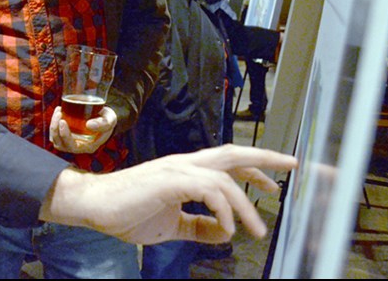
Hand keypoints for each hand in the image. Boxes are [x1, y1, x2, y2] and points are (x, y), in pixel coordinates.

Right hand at [39, 144, 296, 244]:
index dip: (254, 168)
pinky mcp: (170, 180)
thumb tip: (225, 233)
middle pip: (233, 153)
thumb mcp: (171, 225)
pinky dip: (224, 210)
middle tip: (293, 166)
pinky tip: (227, 230)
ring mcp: (177, 169)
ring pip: (225, 177)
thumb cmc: (126, 212)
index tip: (275, 182)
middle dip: (265, 160)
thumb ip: (198, 227)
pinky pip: (209, 191)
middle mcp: (185, 164)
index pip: (227, 162)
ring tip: (256, 231)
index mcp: (185, 171)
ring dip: (246, 205)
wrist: (94, 206)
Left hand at [50, 105, 115, 153]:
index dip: (64, 135)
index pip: (72, 146)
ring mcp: (70, 141)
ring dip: (53, 125)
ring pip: (55, 139)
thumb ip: (102, 124)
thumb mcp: (110, 120)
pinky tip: (59, 111)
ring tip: (59, 111)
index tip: (63, 121)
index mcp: (88, 146)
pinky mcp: (65, 134)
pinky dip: (53, 122)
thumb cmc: (107, 119)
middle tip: (59, 113)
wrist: (104, 116)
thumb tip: (89, 125)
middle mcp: (78, 147)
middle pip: (60, 144)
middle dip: (55, 129)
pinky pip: (55, 133)